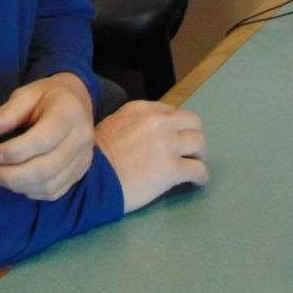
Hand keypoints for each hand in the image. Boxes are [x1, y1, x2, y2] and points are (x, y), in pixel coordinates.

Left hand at [0, 73, 93, 200]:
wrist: (76, 103)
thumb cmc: (46, 98)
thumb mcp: (26, 95)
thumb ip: (8, 112)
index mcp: (69, 113)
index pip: (43, 139)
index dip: (15, 152)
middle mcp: (81, 138)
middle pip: (46, 168)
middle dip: (12, 176)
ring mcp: (84, 158)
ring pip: (49, 184)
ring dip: (19, 186)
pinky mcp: (80, 173)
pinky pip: (54, 192)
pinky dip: (31, 192)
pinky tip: (17, 183)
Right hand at [93, 101, 207, 213]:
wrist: (91, 179)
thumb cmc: (94, 156)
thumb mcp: (113, 124)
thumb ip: (134, 123)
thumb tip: (147, 133)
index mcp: (143, 109)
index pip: (171, 112)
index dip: (175, 127)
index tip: (173, 138)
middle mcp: (159, 122)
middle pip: (193, 122)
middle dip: (192, 136)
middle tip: (189, 150)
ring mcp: (168, 145)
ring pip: (199, 143)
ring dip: (198, 155)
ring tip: (194, 165)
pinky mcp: (173, 169)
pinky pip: (199, 170)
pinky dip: (201, 177)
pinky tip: (197, 183)